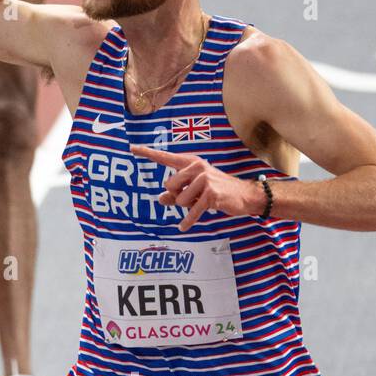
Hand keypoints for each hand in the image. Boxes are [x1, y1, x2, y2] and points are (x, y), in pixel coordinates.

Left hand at [129, 144, 261, 231]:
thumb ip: (176, 194)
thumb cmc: (218, 191)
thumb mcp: (195, 191)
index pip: (166, 158)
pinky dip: (188, 221)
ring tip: (201, 203)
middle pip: (169, 186)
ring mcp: (204, 179)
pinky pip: (191, 211)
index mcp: (191, 163)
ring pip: (180, 200)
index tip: (132, 148)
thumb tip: (160, 199)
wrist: (244, 195)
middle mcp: (197, 167)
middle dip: (177, 197)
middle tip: (192, 198)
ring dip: (187, 207)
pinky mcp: (210, 194)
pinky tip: (183, 227)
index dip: (148, 153)